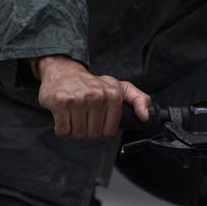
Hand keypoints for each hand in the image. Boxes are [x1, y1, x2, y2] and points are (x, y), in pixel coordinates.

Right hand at [33, 55, 150, 139]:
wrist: (64, 71)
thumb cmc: (92, 83)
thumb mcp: (119, 87)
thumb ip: (138, 99)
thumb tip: (145, 116)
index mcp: (113, 94)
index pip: (109, 131)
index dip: (102, 130)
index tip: (97, 120)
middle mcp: (97, 95)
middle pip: (93, 134)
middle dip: (87, 130)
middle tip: (84, 117)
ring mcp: (78, 99)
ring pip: (78, 134)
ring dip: (75, 130)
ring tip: (75, 116)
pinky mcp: (61, 102)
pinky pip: (63, 130)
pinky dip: (63, 128)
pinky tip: (65, 116)